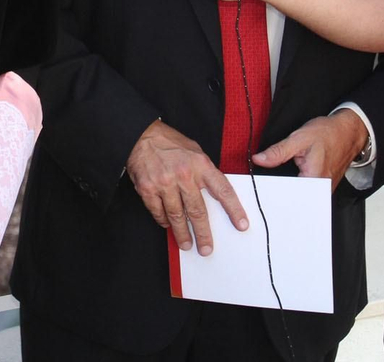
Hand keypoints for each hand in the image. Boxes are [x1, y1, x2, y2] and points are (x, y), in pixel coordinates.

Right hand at [125, 120, 247, 255]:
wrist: (142, 135)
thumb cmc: (170, 143)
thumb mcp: (195, 152)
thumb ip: (205, 172)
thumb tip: (215, 194)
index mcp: (201, 165)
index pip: (223, 191)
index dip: (234, 210)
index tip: (241, 225)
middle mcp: (184, 175)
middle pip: (198, 211)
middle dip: (203, 233)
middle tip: (206, 248)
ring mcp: (165, 183)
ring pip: (177, 216)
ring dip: (182, 233)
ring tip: (186, 244)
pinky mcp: (148, 188)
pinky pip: (158, 212)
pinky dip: (164, 221)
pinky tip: (168, 225)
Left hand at [252, 110, 368, 190]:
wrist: (348, 131)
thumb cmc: (328, 133)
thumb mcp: (299, 138)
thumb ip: (278, 151)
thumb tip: (259, 159)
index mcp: (315, 179)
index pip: (291, 198)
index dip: (275, 197)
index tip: (262, 194)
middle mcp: (322, 189)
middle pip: (297, 201)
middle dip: (281, 199)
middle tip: (266, 194)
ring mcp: (324, 189)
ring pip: (303, 198)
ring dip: (290, 194)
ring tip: (275, 192)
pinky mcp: (324, 186)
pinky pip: (309, 192)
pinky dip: (298, 189)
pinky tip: (289, 185)